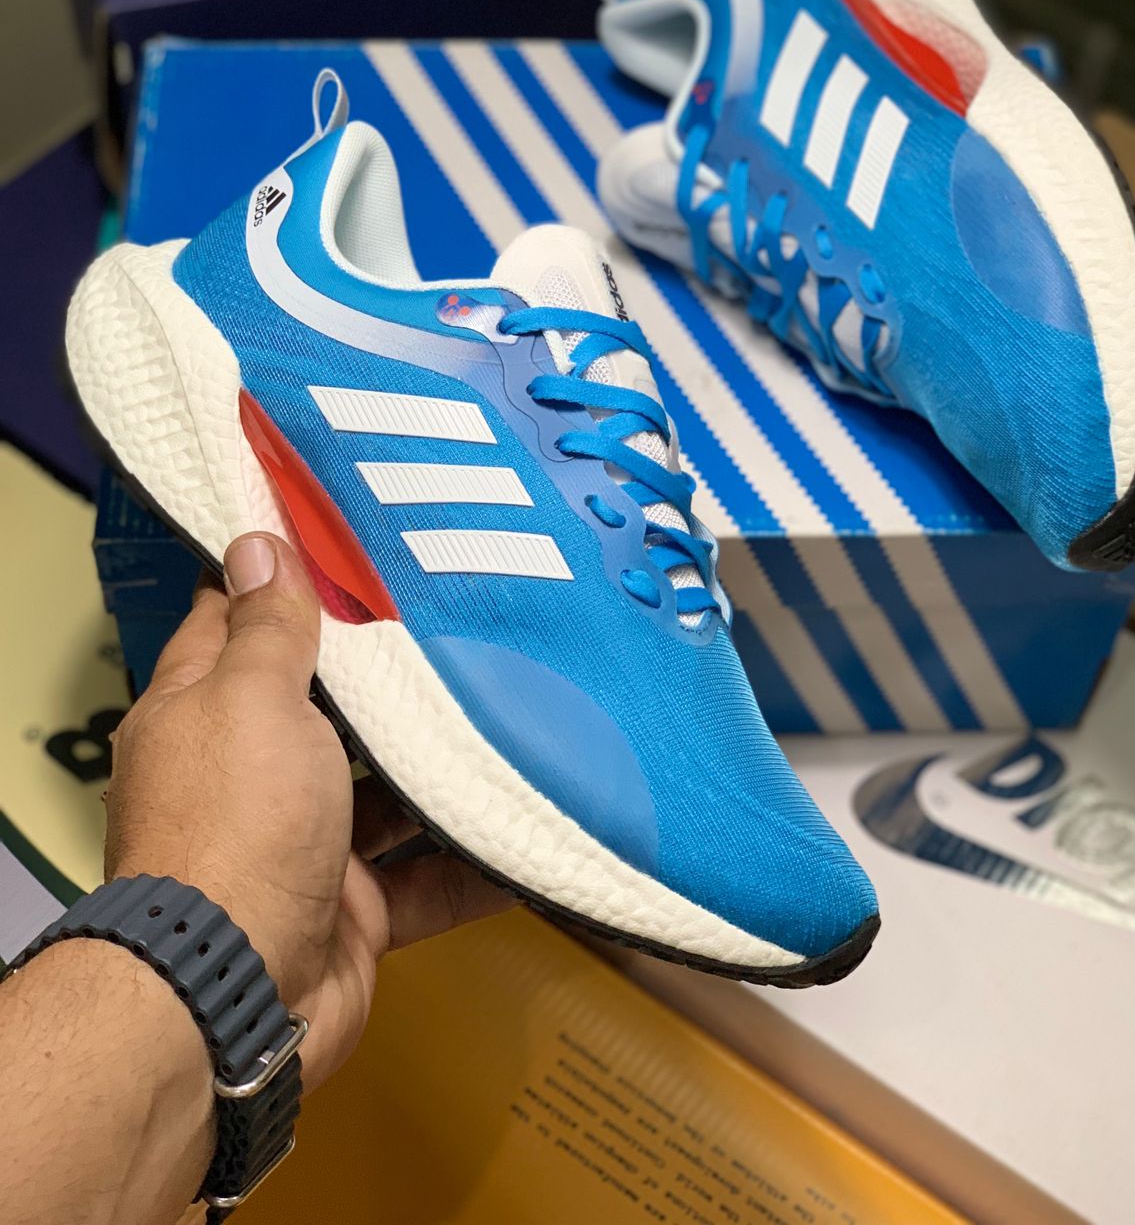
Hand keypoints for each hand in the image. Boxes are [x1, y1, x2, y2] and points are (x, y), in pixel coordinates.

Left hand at [102, 531, 509, 1090]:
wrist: (237, 995)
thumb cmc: (234, 829)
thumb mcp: (253, 700)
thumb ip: (268, 629)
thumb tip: (257, 545)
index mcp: (205, 712)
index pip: (237, 622)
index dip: (285, 579)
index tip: (349, 538)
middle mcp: (251, 773)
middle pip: (323, 706)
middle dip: (385, 671)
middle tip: (460, 613)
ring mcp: (304, 843)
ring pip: (384, 789)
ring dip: (440, 762)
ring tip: (516, 704)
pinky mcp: (354, 907)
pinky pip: (427, 873)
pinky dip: (475, 857)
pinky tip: (530, 822)